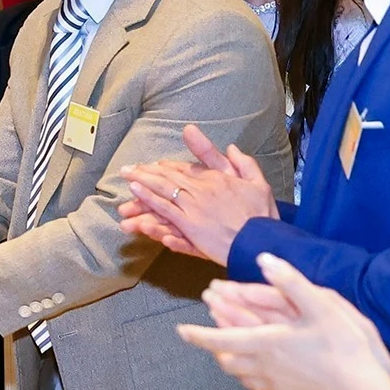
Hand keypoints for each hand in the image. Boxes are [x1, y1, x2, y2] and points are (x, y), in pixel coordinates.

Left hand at [118, 124, 277, 265]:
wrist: (262, 241)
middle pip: (169, 177)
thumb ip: (244, 163)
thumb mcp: (259, 184)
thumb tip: (232, 147)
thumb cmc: (263, 217)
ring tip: (127, 175)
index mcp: (217, 179)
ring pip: (163, 190)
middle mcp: (202, 190)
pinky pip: (166, 210)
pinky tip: (136, 194)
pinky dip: (150, 200)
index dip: (168, 167)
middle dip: (146, 172)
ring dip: (143, 181)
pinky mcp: (190, 225)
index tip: (155, 165)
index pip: (186, 169)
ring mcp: (194, 208)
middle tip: (128, 168)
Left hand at [177, 253, 389, 389]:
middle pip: (228, 360)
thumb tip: (264, 259)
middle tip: (213, 338)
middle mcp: (264, 370)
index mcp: (266, 344)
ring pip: (243, 379)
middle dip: (216, 347)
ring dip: (234, 365)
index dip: (198, 335)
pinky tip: (265, 389)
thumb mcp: (323, 307)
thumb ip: (291, 282)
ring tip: (234, 357)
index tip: (181, 331)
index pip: (220, 339)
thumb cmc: (348, 350)